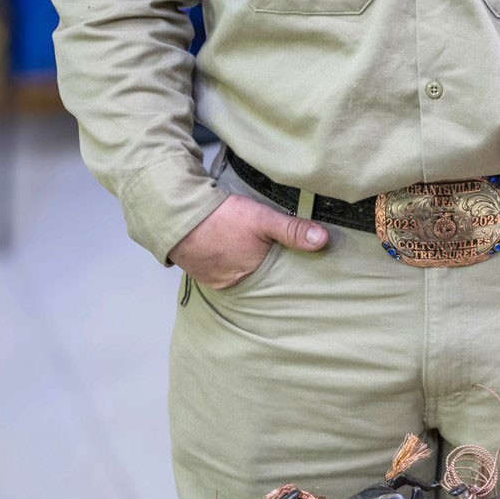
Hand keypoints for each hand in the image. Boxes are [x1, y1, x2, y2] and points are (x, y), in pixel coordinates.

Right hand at [169, 194, 327, 289]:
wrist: (176, 213)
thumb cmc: (221, 218)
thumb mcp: (262, 219)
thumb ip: (292, 230)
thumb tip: (323, 240)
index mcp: (251, 277)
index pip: (278, 280)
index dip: (287, 270)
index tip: (300, 264)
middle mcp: (233, 285)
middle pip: (259, 279)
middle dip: (269, 270)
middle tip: (278, 257)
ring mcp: (216, 280)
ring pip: (241, 275)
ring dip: (249, 266)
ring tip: (256, 254)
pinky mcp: (202, 272)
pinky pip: (223, 271)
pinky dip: (231, 264)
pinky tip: (235, 252)